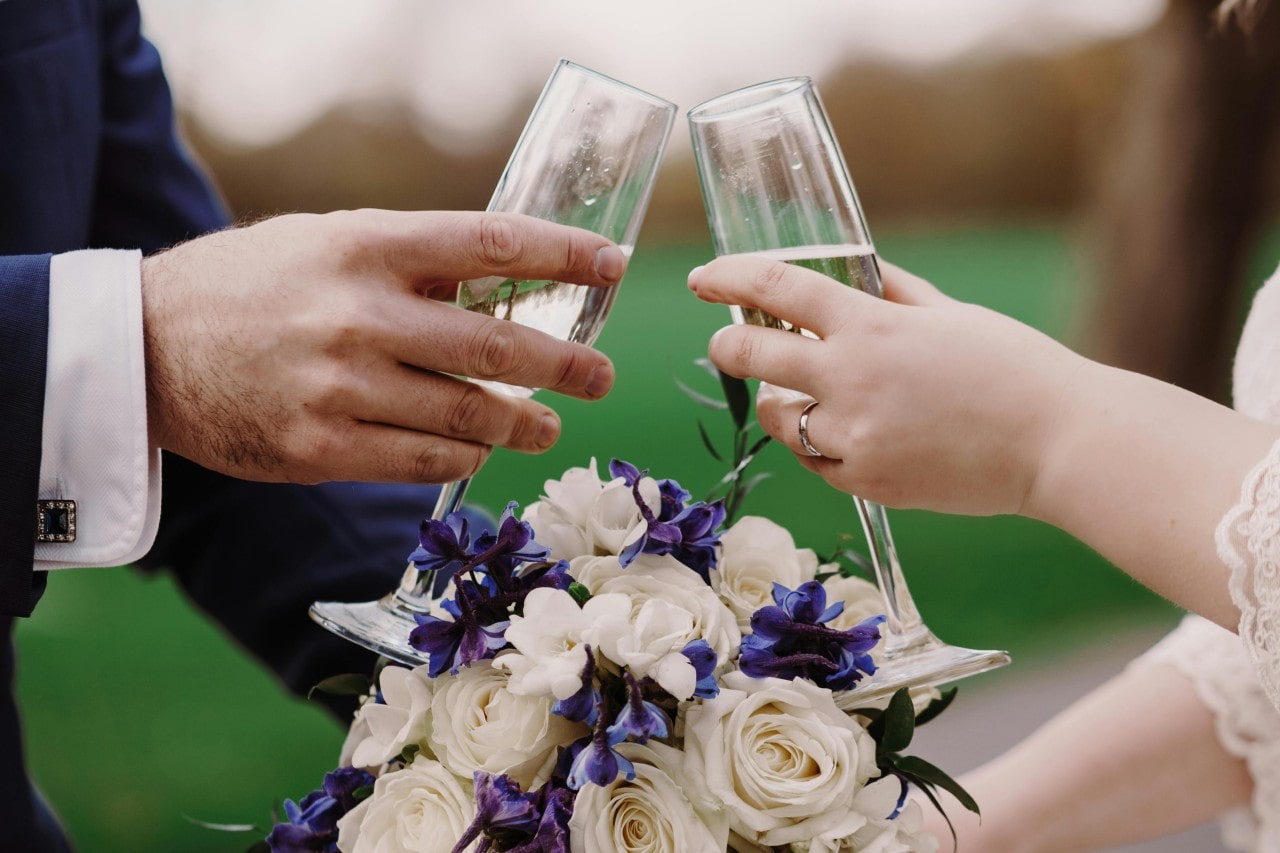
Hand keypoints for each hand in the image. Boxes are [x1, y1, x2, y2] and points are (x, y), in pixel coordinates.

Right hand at [142, 209, 625, 483]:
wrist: (145, 349)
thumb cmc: (251, 286)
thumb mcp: (327, 241)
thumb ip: (411, 260)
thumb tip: (510, 282)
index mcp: (365, 245)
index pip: (490, 243)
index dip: (564, 255)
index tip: (612, 266)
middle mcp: (357, 314)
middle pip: (495, 343)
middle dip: (566, 364)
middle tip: (602, 375)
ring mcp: (338, 388)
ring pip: (467, 415)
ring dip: (522, 424)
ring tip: (546, 425)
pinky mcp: (318, 450)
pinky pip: (422, 463)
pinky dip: (463, 458)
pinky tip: (478, 450)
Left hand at [688, 256, 1084, 515]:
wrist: (1058, 443)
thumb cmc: (1014, 368)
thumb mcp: (949, 313)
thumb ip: (891, 293)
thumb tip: (855, 272)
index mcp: (871, 326)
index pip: (776, 288)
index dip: (729, 277)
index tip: (703, 277)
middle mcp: (849, 379)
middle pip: (750, 355)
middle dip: (728, 346)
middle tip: (727, 344)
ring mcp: (852, 436)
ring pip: (775, 416)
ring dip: (781, 401)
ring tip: (813, 396)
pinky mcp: (863, 481)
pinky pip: (814, 459)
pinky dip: (820, 444)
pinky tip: (854, 434)